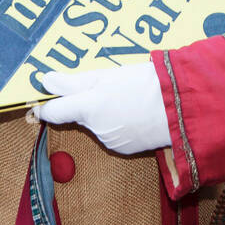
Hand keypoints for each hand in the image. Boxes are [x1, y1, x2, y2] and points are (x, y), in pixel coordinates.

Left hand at [33, 65, 170, 154]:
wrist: (180, 106)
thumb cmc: (145, 84)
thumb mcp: (108, 75)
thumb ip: (73, 82)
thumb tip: (45, 81)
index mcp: (89, 107)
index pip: (55, 111)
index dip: (47, 106)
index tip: (44, 100)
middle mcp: (96, 129)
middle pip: (80, 116)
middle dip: (87, 104)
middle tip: (107, 87)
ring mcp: (110, 141)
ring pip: (97, 125)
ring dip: (105, 114)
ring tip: (127, 98)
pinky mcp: (125, 150)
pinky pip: (113, 135)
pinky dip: (119, 125)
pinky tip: (135, 113)